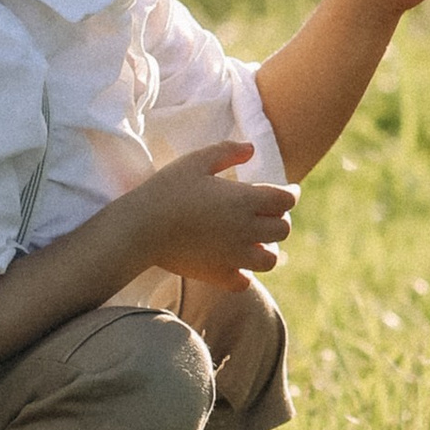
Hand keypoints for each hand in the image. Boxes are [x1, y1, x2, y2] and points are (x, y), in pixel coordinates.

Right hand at [127, 142, 298, 287]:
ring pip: (271, 260)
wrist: (139, 229)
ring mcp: (233, 256)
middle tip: (267, 212)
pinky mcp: (217, 275)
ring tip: (256, 240)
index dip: (291, 193)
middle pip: (283, 229)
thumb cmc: (166, 190)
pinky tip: (234, 262)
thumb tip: (251, 148)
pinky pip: (244, 281)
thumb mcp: (196, 161)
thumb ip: (227, 152)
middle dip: (280, 219)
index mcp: (244, 200)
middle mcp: (245, 230)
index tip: (287, 190)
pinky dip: (245, 273)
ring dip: (268, 248)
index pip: (286, 200)